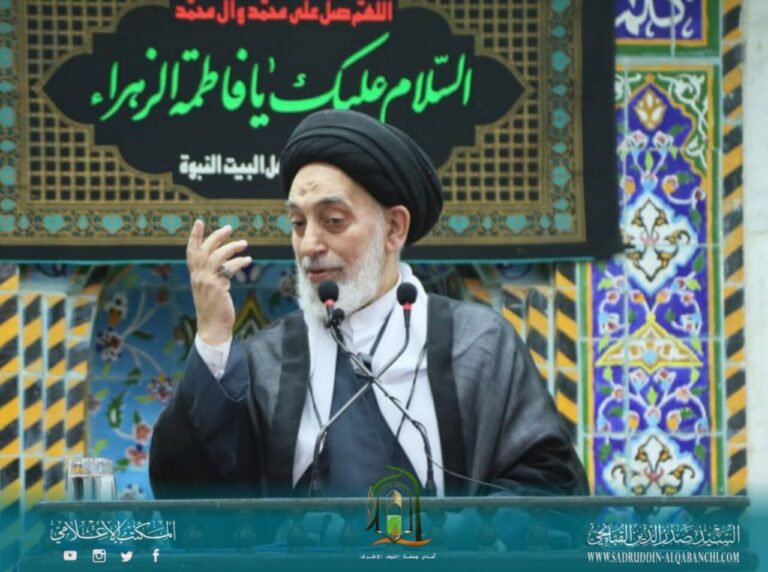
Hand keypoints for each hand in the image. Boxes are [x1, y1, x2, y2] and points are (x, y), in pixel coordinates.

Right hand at [186, 220, 250, 345]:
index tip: (199, 222)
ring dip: (231, 247)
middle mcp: (198, 276)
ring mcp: (206, 281)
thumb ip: (212, 275)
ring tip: (244, 243)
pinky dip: (239, 262)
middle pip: (205, 249)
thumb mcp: (210, 289)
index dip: (194, 236)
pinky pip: (228, 268)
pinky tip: (248, 260)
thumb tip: (224, 263)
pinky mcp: (217, 287)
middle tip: (229, 228)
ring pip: (217, 256)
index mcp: (195, 276)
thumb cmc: (214, 309)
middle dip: (216, 236)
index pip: (191, 252)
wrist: (213, 327)